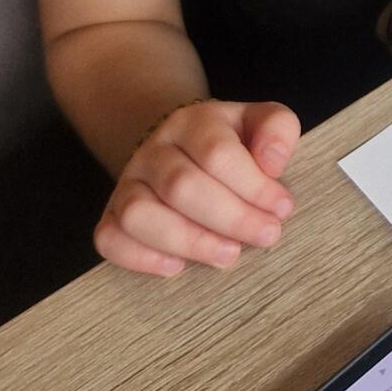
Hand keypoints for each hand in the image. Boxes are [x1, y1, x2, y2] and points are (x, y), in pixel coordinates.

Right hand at [96, 99, 299, 277]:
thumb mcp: (258, 122)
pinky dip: (141, 257)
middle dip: (231, 217)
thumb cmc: (229, 142)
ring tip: (228, 254)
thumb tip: (272, 163)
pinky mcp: (112, 214)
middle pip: (181, 186)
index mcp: (193, 122)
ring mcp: (128, 183)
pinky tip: (177, 267)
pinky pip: (109, 238)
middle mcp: (154, 150)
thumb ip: (276, 128)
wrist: (179, 145)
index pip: (216, 152)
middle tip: (266, 235)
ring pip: (139, 214)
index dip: (253, 185)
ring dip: (188, 241)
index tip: (282, 208)